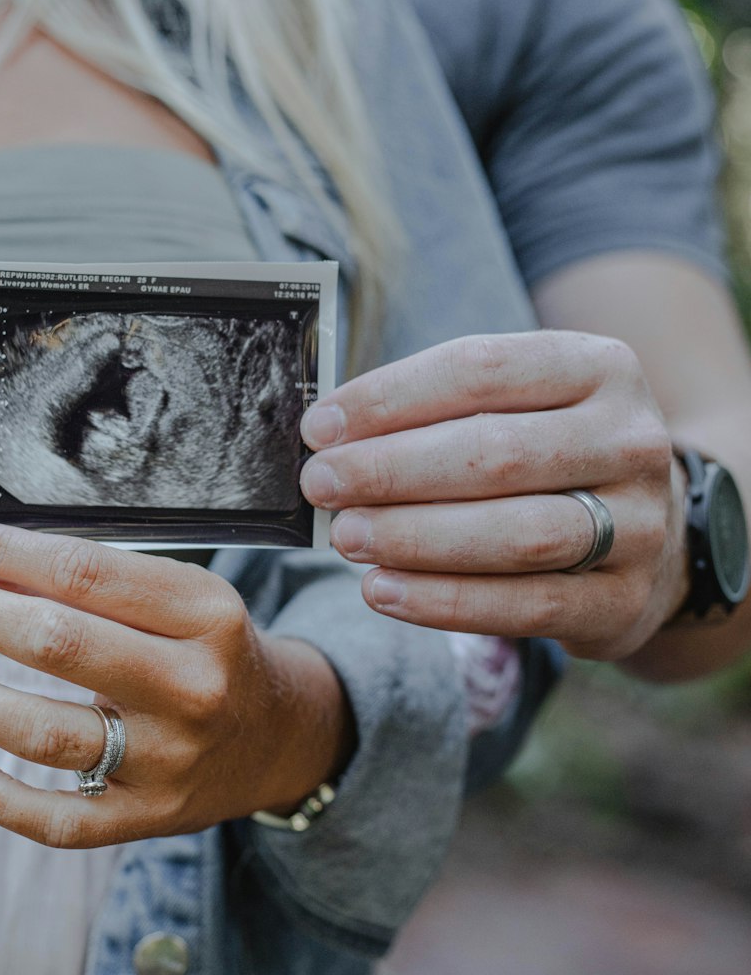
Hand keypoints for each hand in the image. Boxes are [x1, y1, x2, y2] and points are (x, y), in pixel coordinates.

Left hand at [0, 524, 349, 847]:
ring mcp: (169, 762)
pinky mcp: (145, 818)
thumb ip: (102, 583)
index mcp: (208, 616)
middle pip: (60, 646)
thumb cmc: (212, 650)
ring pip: (44, 734)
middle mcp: (193, 689)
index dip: (8, 553)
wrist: (277, 736)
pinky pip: (52, 819)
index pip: (88, 574)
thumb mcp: (184, 598)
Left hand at [300, 331, 688, 661]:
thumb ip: (434, 412)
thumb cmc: (547, 458)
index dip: (390, 398)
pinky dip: (445, 602)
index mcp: (598, 368)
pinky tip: (383, 591)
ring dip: (415, 537)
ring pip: (517, 534)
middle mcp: (631, 440)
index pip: (481, 370)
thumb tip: (327, 434)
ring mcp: (640, 524)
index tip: (319, 427)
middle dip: (391, 469)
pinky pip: (527, 606)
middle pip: (495, 452)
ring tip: (346, 537)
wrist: (654, 534)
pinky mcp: (625, 600)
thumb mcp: (516, 408)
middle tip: (321, 484)